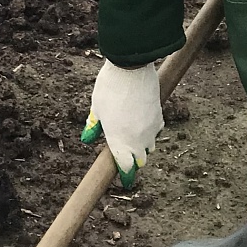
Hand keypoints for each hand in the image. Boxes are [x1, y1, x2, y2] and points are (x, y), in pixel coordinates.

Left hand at [80, 60, 162, 189]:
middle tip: (125, 156)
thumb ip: (94, 126)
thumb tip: (87, 139)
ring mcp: (151, 128)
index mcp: (120, 141)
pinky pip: (157, 131)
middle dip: (133, 161)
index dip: (125, 175)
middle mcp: (138, 139)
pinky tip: (142, 123)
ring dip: (142, 146)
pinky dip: (151, 132)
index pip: (126, 168)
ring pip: (150, 146)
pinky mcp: (159, 115)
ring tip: (132, 136)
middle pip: (140, 160)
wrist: (132, 66)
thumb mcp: (97, 108)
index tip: (125, 180)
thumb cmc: (110, 87)